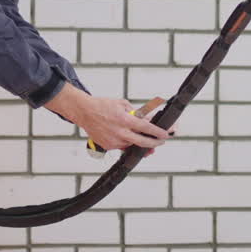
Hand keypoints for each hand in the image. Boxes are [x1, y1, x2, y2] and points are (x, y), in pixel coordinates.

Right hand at [44, 83, 169, 152]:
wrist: (84, 112)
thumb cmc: (103, 106)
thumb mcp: (122, 104)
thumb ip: (135, 113)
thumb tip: (148, 119)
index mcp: (124, 119)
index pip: (146, 127)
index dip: (158, 132)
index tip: (166, 134)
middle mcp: (119, 132)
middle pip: (142, 142)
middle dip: (154, 144)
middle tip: (161, 142)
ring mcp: (113, 141)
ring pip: (132, 145)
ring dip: (139, 143)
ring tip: (144, 139)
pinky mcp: (107, 146)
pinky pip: (121, 147)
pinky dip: (126, 143)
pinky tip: (126, 137)